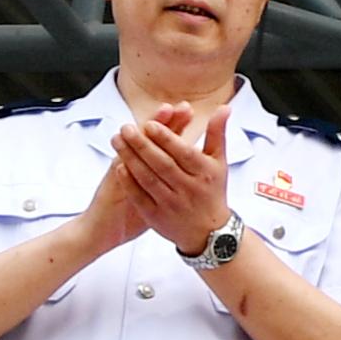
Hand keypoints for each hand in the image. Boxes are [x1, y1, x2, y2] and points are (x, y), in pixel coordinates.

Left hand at [112, 104, 234, 254]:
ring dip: (130, 159)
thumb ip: (217, 133)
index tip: (150, 124)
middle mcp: (189, 189)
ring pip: (148, 178)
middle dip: (142, 144)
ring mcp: (172, 204)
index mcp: (205, 173)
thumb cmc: (213, 191)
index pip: (183, 152)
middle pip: (162, 164)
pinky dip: (129, 182)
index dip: (166, 138)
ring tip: (117, 140)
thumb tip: (223, 107)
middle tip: (126, 127)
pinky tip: (119, 166)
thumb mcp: (219, 162)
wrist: (209, 232)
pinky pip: (140, 197)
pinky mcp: (157, 217)